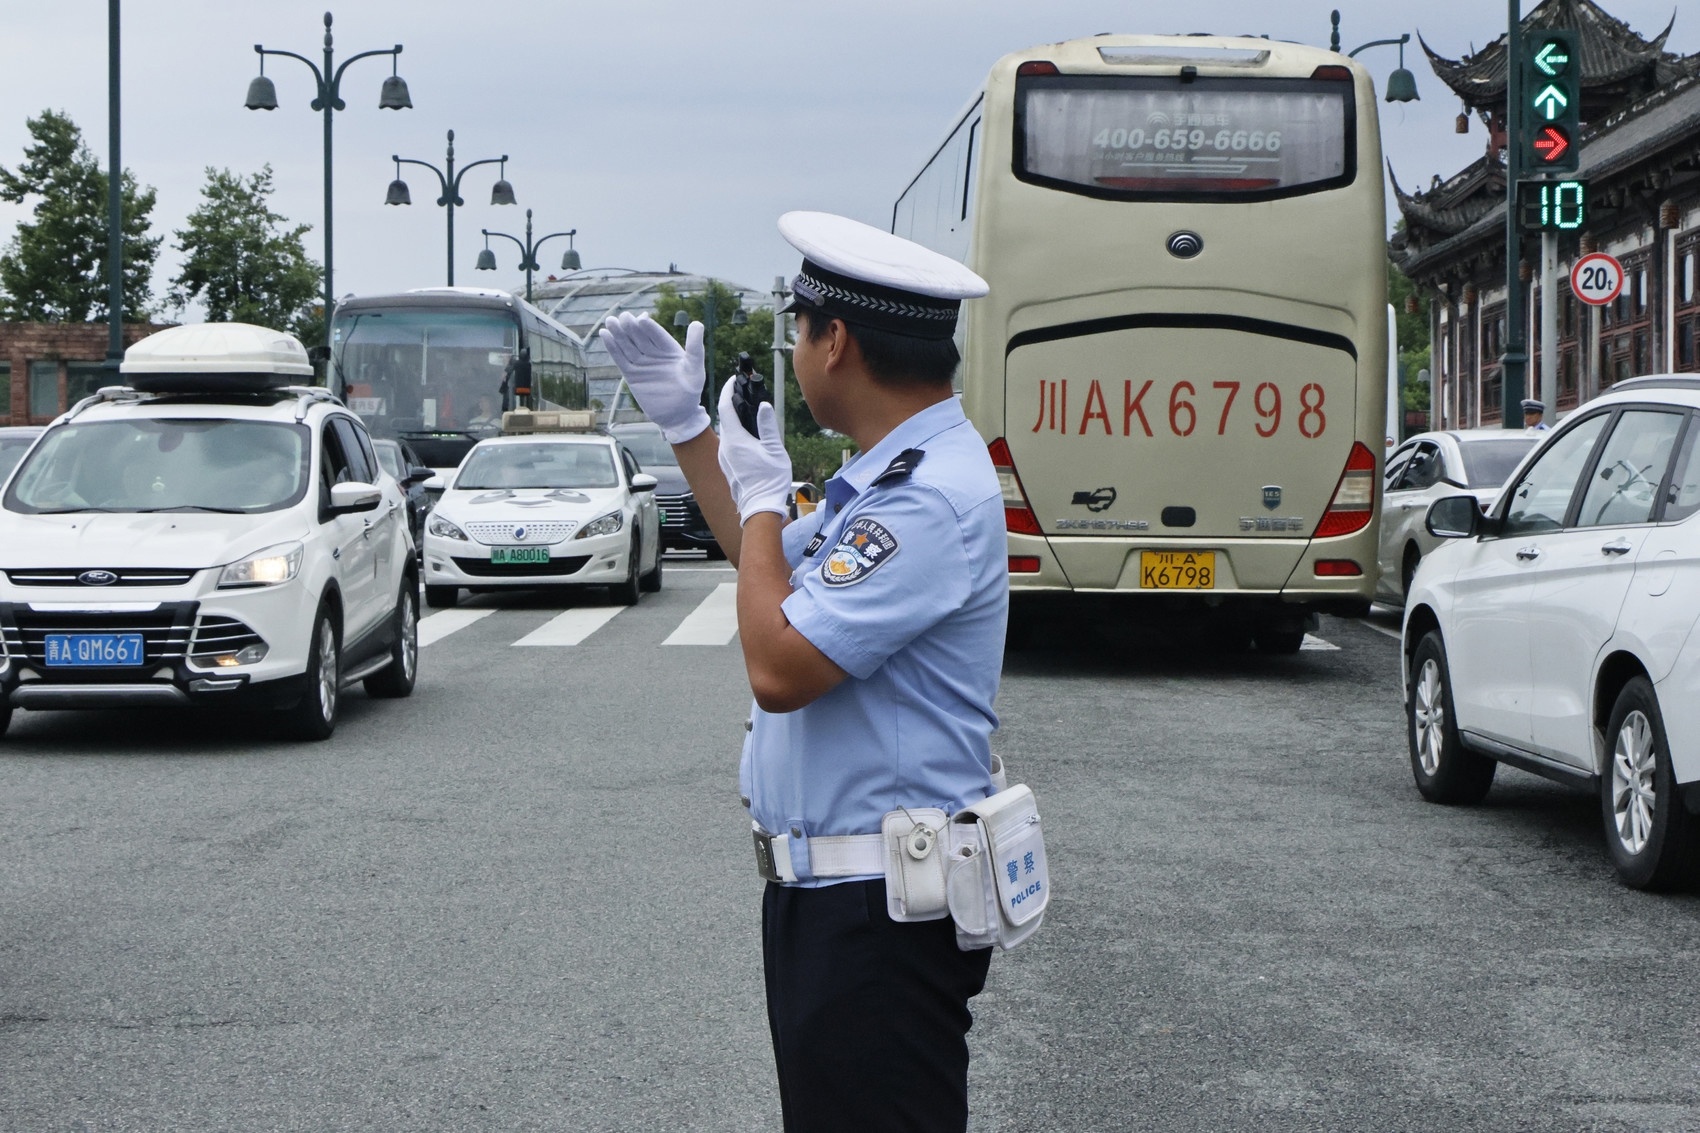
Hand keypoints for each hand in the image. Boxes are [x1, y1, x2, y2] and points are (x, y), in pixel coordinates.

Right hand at [598, 312, 710, 443]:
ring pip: (628, 346)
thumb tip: (697, 323)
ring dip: (619, 334)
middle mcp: (654, 354)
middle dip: (631, 327)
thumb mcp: (695, 369)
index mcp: (669, 349)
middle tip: (623, 317)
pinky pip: (620, 360)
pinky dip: (613, 348)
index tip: (642, 318)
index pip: (657, 334)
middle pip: (640, 337)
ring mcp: (642, 364)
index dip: (649, 327)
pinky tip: (605, 335)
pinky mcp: (632, 375)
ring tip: (609, 321)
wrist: (678, 415)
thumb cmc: (691, 391)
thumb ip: (695, 347)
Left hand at [717, 378, 790, 523]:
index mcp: (735, 440)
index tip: (733, 380)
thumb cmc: (769, 480)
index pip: (725, 407)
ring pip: (726, 432)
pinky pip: (729, 444)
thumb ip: (767, 426)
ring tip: (748, 412)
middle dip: (732, 403)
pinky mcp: (727, 466)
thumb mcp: (774, 450)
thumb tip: (763, 406)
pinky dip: (735, 434)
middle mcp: (724, 447)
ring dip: (734, 419)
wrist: (760, 508)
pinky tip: (748, 435)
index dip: (728, 390)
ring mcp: (724, 458)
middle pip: (724, 418)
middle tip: (744, 393)